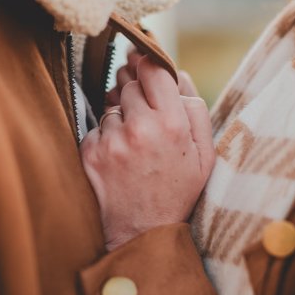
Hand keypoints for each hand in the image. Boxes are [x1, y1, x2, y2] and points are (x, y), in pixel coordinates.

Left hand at [80, 56, 215, 250]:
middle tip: (145, 112)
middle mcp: (140, 128)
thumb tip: (178, 74)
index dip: (149, 62)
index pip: (154, 70)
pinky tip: (119, 157)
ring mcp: (112, 140)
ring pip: (112, 105)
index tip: (145, 61)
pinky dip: (106, 136)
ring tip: (135, 144)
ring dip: (121, 115)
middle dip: (137, 92)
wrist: (142, 234)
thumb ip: (195, 110)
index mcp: (172, 124)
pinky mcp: (90, 152)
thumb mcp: (204, 156)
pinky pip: (97, 127)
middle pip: (131, 84)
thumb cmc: (177, 192)